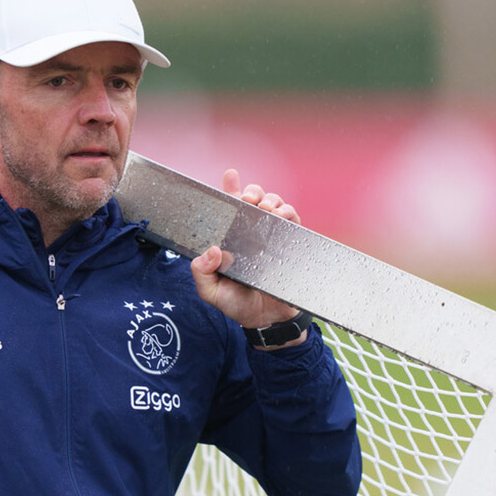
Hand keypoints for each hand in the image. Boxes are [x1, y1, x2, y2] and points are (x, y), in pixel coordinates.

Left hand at [191, 170, 306, 348]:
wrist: (267, 321)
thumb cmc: (236, 304)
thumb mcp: (211, 292)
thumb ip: (202, 274)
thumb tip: (211, 251)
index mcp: (229, 239)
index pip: (228, 209)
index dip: (229, 189)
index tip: (231, 175)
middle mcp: (250, 234)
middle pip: (253, 200)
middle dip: (252, 192)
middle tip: (249, 200)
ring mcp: (270, 237)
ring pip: (274, 205)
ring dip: (271, 200)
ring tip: (266, 208)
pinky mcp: (290, 243)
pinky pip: (293, 220)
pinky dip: (289, 213)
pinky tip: (281, 216)